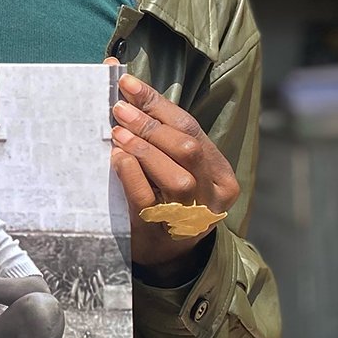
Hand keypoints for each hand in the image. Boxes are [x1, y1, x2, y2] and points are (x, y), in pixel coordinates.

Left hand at [110, 74, 240, 269]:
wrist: (163, 255)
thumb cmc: (166, 198)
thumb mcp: (172, 165)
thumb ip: (158, 129)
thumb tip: (121, 82)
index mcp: (220, 173)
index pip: (191, 127)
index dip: (158, 103)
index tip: (128, 84)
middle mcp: (212, 195)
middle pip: (188, 149)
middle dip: (150, 124)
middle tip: (119, 108)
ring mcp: (191, 218)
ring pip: (177, 176)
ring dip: (144, 149)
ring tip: (117, 132)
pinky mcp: (162, 233)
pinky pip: (149, 200)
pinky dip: (132, 174)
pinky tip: (117, 158)